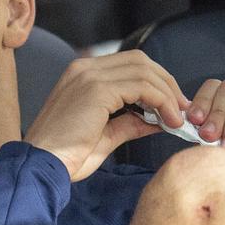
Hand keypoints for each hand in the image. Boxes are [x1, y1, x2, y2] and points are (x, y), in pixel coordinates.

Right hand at [24, 51, 189, 180]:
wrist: (42, 164)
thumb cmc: (66, 155)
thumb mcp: (105, 135)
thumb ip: (130, 123)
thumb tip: (158, 121)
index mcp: (81, 74)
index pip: (130, 63)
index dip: (157, 81)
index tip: (173, 106)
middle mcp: (84, 68)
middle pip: (140, 60)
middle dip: (167, 83)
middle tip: (182, 110)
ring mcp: (89, 75)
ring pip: (144, 70)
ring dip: (168, 94)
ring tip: (177, 119)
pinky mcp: (96, 89)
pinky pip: (142, 86)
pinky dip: (162, 102)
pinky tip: (168, 122)